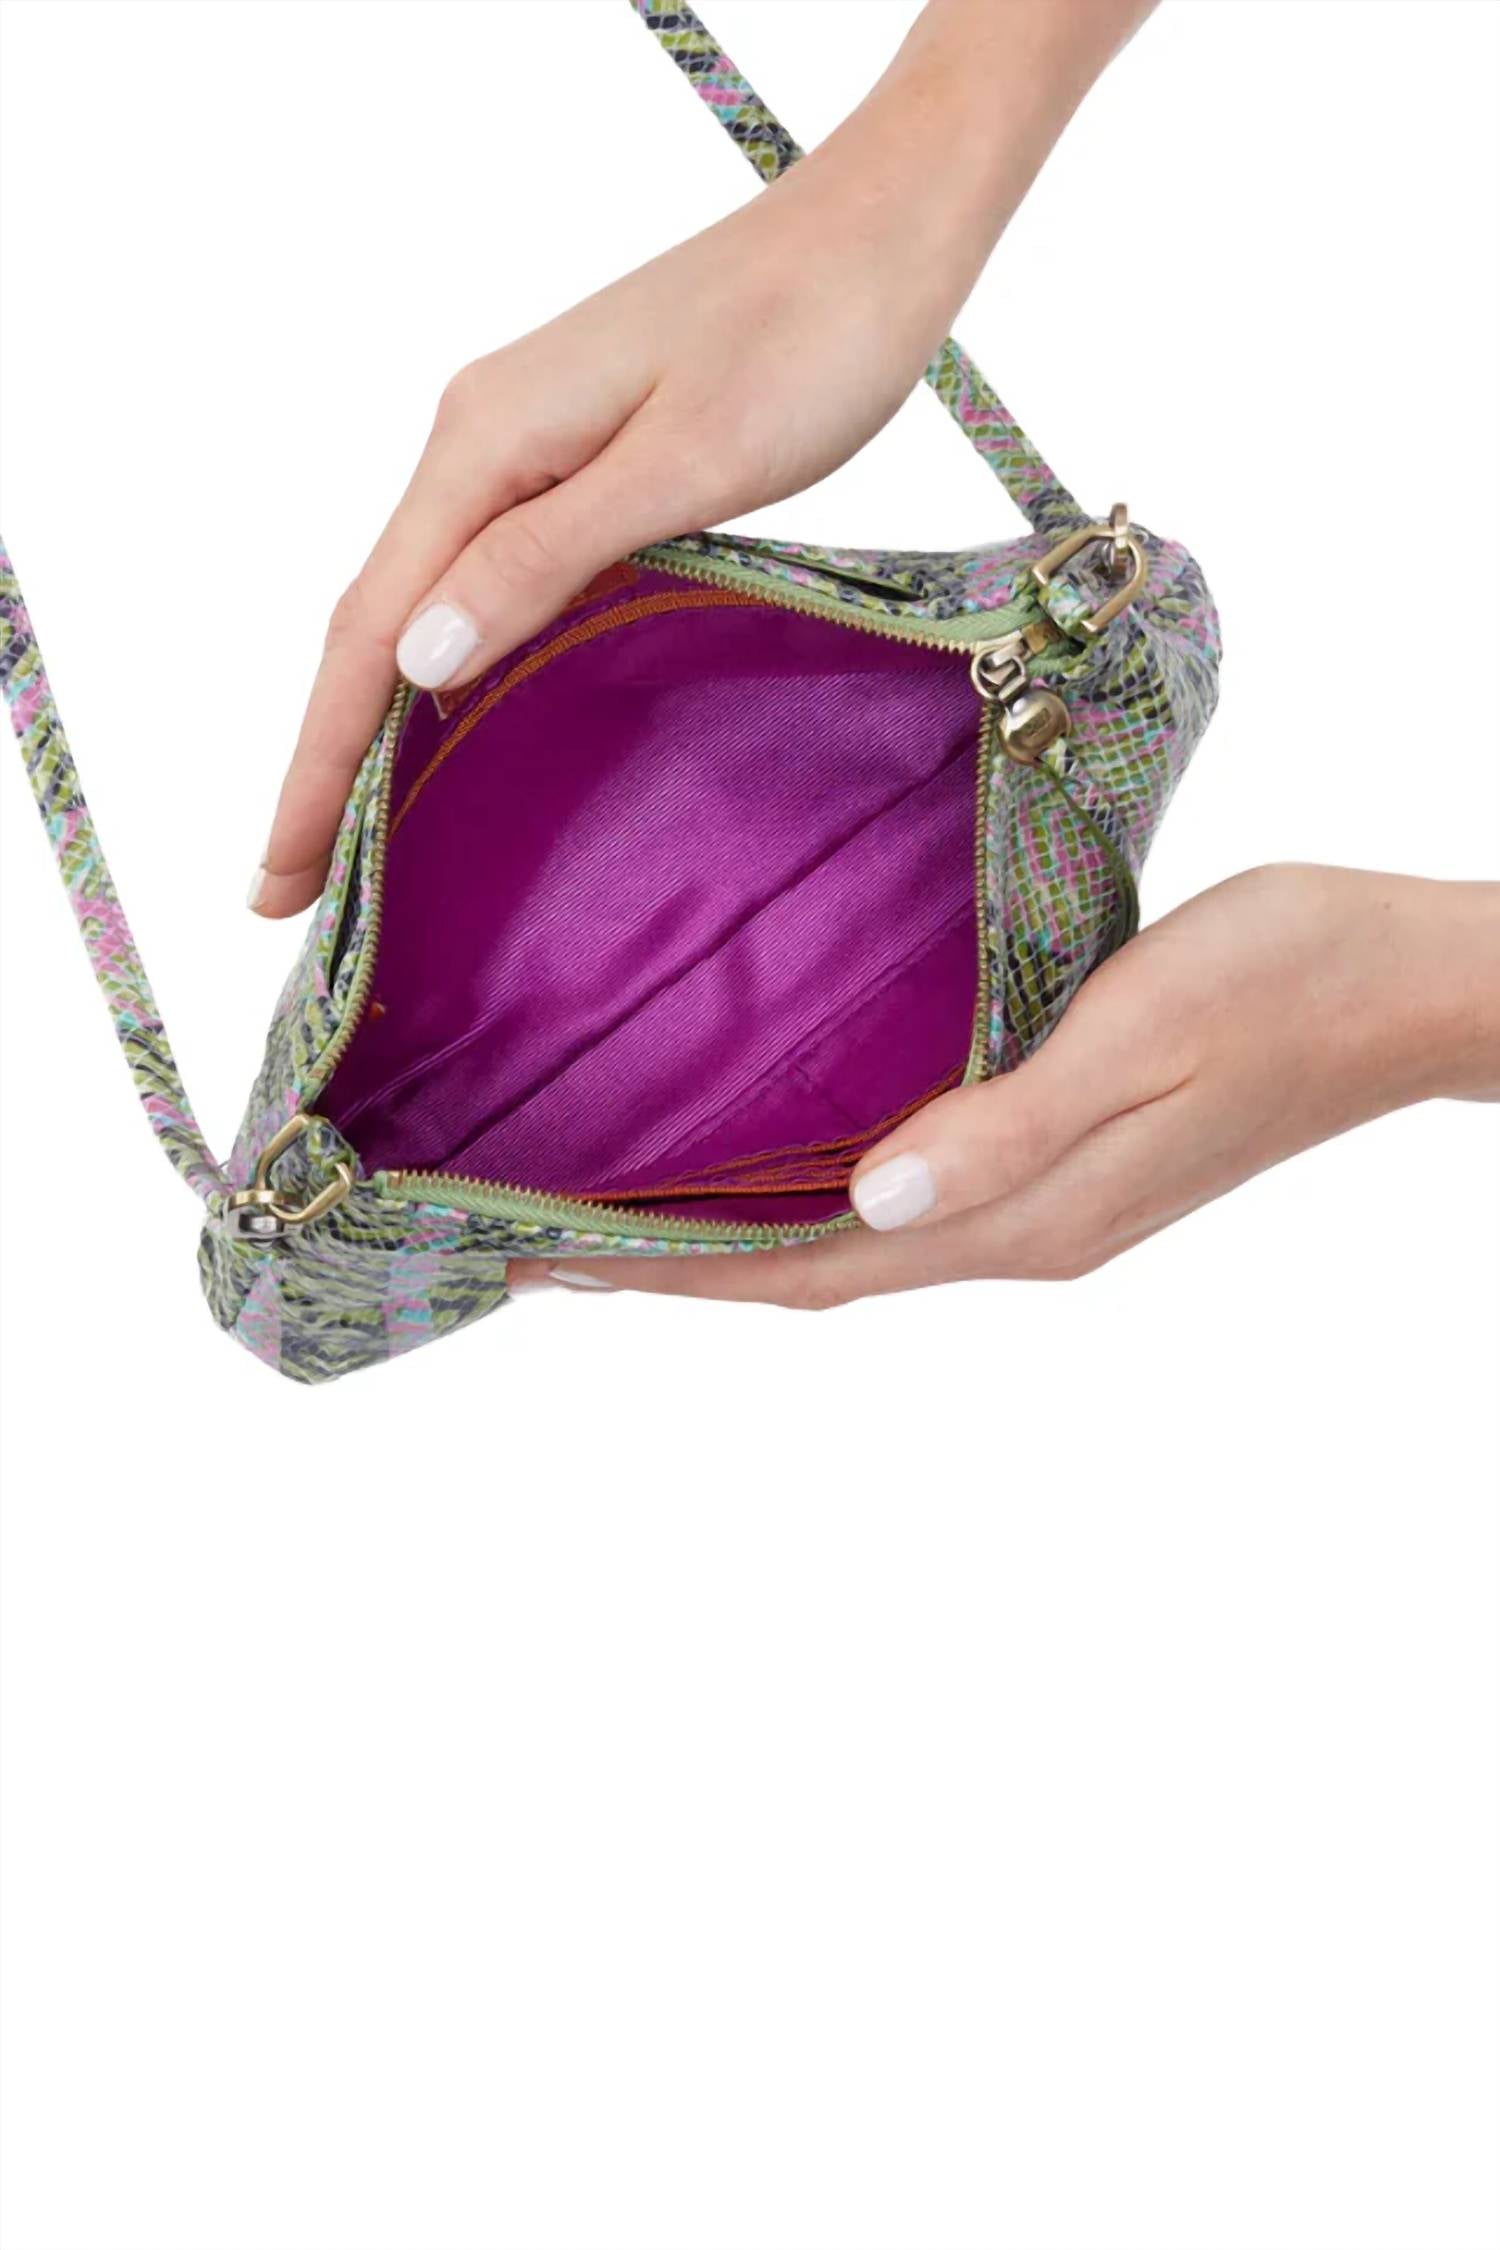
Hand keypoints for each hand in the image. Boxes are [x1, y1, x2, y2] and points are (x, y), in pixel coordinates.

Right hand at [249, 0, 1154, 914]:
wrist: (880, 231)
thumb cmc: (808, 337)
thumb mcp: (686, 460)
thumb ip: (546, 557)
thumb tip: (416, 658)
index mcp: (486, 443)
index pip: (367, 629)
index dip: (318, 764)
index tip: (279, 881)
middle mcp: (480, 441)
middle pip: (372, 622)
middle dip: (325, 761)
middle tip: (290, 895)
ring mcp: (524, 445)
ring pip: (420, 603)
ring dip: (374, 720)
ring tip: (348, 840)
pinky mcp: (576, 456)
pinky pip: (479, 579)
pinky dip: (445, 666)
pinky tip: (448, 723)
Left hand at [545, 866, 1499, 1305]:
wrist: (1414, 986)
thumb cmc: (1292, 979)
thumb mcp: (1149, 1032)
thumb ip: (1011, 1120)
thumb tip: (871, 1194)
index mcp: (1027, 1214)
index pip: (811, 1265)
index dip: (677, 1270)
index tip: (547, 1258)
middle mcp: (1022, 1228)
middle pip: (815, 1269)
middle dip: (680, 1264)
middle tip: (543, 1236)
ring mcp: (1050, 1203)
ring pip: (856, 1237)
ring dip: (742, 1231)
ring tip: (627, 1200)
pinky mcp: (1070, 1157)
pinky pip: (909, 1193)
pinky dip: (819, 1188)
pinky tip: (783, 1146)